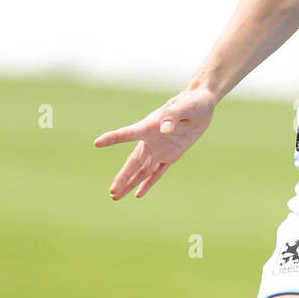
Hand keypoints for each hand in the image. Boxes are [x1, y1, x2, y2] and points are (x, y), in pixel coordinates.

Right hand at [94, 86, 216, 199]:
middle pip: (133, 162)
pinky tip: (138, 194)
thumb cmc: (192, 101)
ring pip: (141, 170)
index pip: (127, 133)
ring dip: (130, 183)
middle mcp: (150, 139)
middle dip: (123, 177)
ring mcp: (159, 149)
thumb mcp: (184, 107)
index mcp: (150, 125)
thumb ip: (172, 117)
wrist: (201, 103)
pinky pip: (157, 172)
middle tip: (112, 191)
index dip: (113, 138)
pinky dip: (148, 183)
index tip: (97, 143)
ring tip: (116, 196)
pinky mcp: (171, 155)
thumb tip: (164, 130)